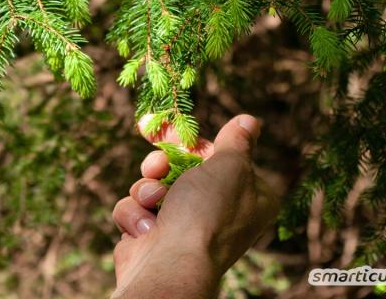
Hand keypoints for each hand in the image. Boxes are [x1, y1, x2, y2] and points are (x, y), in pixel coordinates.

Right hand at [111, 114, 279, 297]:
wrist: (170, 265)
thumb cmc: (206, 213)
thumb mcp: (230, 166)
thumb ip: (237, 141)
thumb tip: (250, 121)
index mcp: (247, 197)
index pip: (216, 157)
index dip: (192, 142)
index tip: (171, 127)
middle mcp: (217, 213)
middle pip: (180, 169)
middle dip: (162, 161)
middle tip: (150, 142)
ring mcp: (182, 227)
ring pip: (152, 186)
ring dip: (147, 188)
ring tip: (153, 199)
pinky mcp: (151, 237)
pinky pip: (135, 209)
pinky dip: (135, 214)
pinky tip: (144, 228)